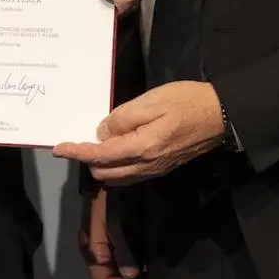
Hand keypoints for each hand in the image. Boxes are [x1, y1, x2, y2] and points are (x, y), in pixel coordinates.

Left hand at [53, 82, 225, 185]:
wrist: (221, 114)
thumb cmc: (186, 101)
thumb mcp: (151, 101)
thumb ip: (122, 118)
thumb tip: (102, 133)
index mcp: (142, 148)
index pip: (100, 156)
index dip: (76, 152)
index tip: (58, 148)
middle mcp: (146, 166)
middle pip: (104, 174)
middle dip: (88, 159)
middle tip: (81, 138)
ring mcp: (155, 170)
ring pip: (117, 178)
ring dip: (101, 165)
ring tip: (97, 142)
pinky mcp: (161, 168)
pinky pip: (130, 175)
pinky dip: (116, 166)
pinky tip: (116, 147)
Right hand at [78, 189, 144, 278]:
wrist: (108, 175)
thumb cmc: (109, 197)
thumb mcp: (114, 221)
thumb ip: (122, 249)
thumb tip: (130, 276)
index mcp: (91, 250)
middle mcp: (95, 252)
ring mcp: (103, 247)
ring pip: (114, 273)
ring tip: (149, 277)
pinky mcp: (112, 240)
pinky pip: (119, 261)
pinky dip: (132, 267)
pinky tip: (146, 265)